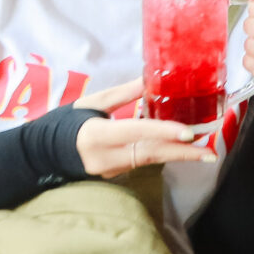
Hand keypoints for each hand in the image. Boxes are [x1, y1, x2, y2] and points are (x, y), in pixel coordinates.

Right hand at [71, 80, 216, 176]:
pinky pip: (141, 162)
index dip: (163, 132)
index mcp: (97, 135)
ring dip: (176, 154)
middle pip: (150, 154)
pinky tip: (179, 149)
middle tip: (209, 152)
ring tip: (203, 152)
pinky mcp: (114, 174)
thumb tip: (150, 79)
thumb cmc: (67, 122)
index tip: (188, 133)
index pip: (136, 132)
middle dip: (182, 153)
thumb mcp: (92, 103)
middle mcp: (105, 157)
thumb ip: (122, 94)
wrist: (44, 152)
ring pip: (149, 160)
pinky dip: (161, 153)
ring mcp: (109, 170)